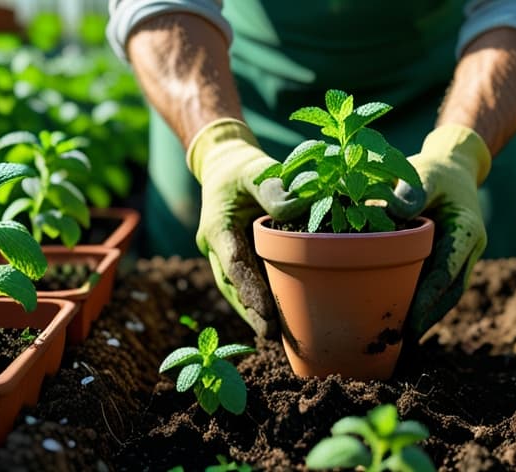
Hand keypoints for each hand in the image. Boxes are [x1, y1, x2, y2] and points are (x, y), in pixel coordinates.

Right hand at [187, 119, 309, 336]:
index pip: (234, 265)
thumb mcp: (256, 168)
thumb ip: (273, 187)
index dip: (250, 290)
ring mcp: (224, 254)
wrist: (224, 165)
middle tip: (272, 335)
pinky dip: (259, 300)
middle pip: (233, 286)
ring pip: (237, 290)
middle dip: (251, 312)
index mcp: (217, 227)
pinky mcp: (236, 257)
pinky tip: (278, 319)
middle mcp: (216, 246)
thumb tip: (298, 206)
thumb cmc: (242, 167)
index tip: (266, 311)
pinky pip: (246, 282)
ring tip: (276, 337)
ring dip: (253, 313)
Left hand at [390, 125, 491, 339]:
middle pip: (451, 292)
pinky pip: (441, 284)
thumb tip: (393, 212)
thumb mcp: (425, 172)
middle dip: (429, 317)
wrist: (455, 166)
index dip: (429, 298)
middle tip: (402, 339)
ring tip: (403, 337)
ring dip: (429, 314)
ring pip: (448, 293)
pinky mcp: (452, 258)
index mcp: (467, 230)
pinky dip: (425, 300)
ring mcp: (464, 255)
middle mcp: (470, 248)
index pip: (447, 272)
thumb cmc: (437, 169)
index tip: (412, 321)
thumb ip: (412, 190)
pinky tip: (405, 314)